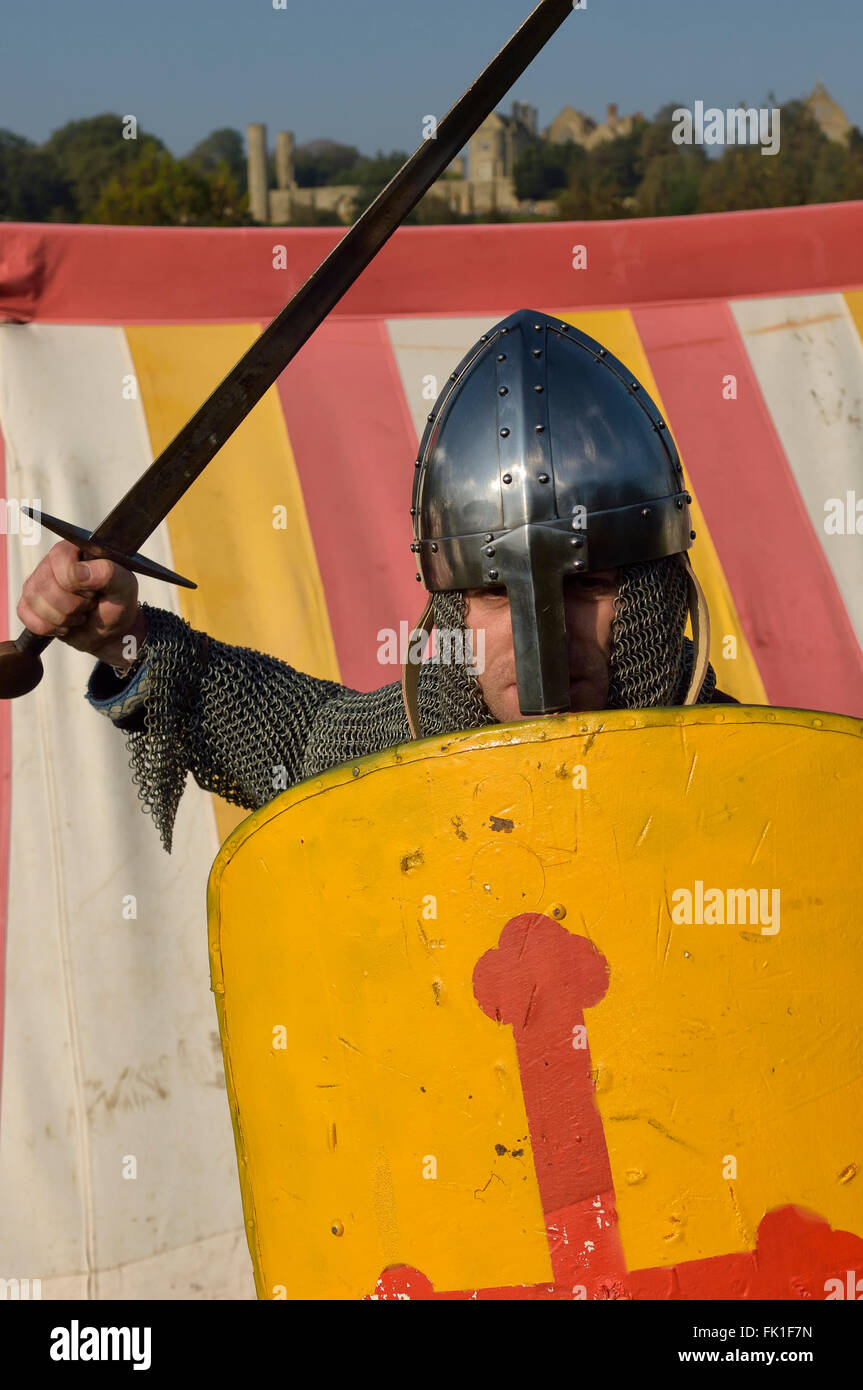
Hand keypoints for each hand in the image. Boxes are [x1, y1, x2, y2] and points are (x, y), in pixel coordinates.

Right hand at [17, 540, 147, 666]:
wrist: (110, 630)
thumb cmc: (117, 603)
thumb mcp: (124, 586)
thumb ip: (107, 572)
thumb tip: (78, 571)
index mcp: (74, 550)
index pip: (60, 559)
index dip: (75, 582)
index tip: (94, 591)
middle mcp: (50, 563)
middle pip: (46, 585)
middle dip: (72, 605)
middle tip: (88, 605)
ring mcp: (36, 583)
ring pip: (35, 602)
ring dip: (62, 618)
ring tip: (78, 614)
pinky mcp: (28, 604)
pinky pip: (27, 617)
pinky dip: (49, 627)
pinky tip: (64, 624)